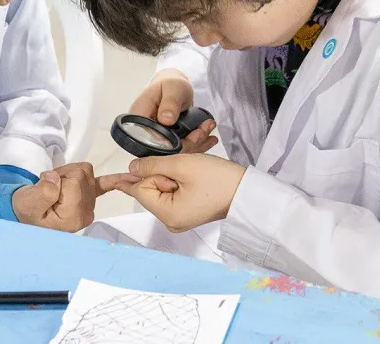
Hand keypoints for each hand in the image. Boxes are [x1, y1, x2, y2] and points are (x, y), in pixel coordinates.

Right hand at [13, 162, 106, 231]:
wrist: (25, 215)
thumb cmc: (26, 211)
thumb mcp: (27, 203)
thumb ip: (43, 192)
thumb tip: (56, 178)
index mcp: (75, 215)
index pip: (76, 178)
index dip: (58, 175)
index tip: (45, 185)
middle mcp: (87, 212)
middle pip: (82, 173)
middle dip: (62, 174)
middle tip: (47, 187)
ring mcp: (89, 205)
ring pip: (85, 171)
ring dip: (67, 173)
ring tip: (53, 187)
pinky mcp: (89, 198)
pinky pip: (105, 185)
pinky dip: (115, 180)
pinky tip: (127, 177)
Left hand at [101, 154, 245, 232]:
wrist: (247, 192)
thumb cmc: (220, 180)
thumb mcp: (182, 165)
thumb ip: (152, 165)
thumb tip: (132, 167)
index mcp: (168, 214)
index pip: (140, 189)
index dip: (148, 172)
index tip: (157, 163)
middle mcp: (171, 220)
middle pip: (151, 188)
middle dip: (162, 169)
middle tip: (182, 163)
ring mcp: (179, 216)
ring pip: (163, 185)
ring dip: (173, 168)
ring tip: (193, 159)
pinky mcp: (187, 209)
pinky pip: (175, 188)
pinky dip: (181, 174)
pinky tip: (193, 160)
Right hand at [131, 69, 217, 153]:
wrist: (175, 87)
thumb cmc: (171, 84)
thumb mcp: (173, 88)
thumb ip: (169, 103)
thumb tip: (166, 120)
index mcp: (139, 116)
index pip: (148, 139)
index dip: (170, 143)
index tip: (192, 135)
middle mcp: (144, 129)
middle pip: (163, 148)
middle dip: (188, 143)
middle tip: (204, 131)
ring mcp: (155, 137)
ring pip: (174, 150)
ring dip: (195, 143)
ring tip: (208, 130)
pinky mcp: (167, 141)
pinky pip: (180, 147)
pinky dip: (195, 143)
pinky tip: (208, 138)